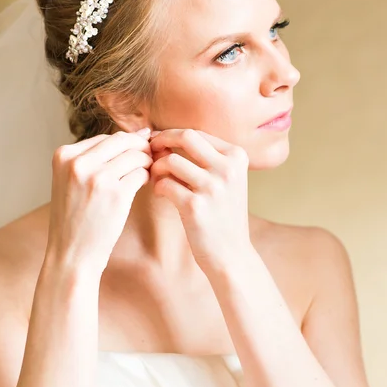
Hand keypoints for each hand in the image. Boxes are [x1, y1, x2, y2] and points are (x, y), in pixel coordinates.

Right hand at [46, 128, 152, 276]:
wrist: (70, 254)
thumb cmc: (75, 217)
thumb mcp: (71, 179)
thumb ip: (95, 157)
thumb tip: (141, 133)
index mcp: (64, 155)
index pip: (106, 137)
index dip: (127, 143)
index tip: (137, 152)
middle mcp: (78, 163)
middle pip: (122, 140)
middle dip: (141, 147)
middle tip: (150, 159)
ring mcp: (96, 177)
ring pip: (135, 155)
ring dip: (146, 162)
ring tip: (147, 173)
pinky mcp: (116, 194)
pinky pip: (142, 174)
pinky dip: (147, 177)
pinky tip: (145, 185)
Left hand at [148, 128, 252, 272]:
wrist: (231, 253)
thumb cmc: (222, 214)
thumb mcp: (226, 179)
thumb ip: (204, 157)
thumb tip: (163, 137)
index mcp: (237, 156)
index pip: (197, 133)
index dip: (172, 135)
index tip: (158, 143)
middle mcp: (228, 168)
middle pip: (186, 137)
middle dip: (162, 141)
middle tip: (150, 152)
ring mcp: (213, 187)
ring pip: (171, 161)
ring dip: (157, 168)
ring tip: (158, 179)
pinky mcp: (196, 206)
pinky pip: (165, 184)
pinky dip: (158, 187)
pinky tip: (162, 194)